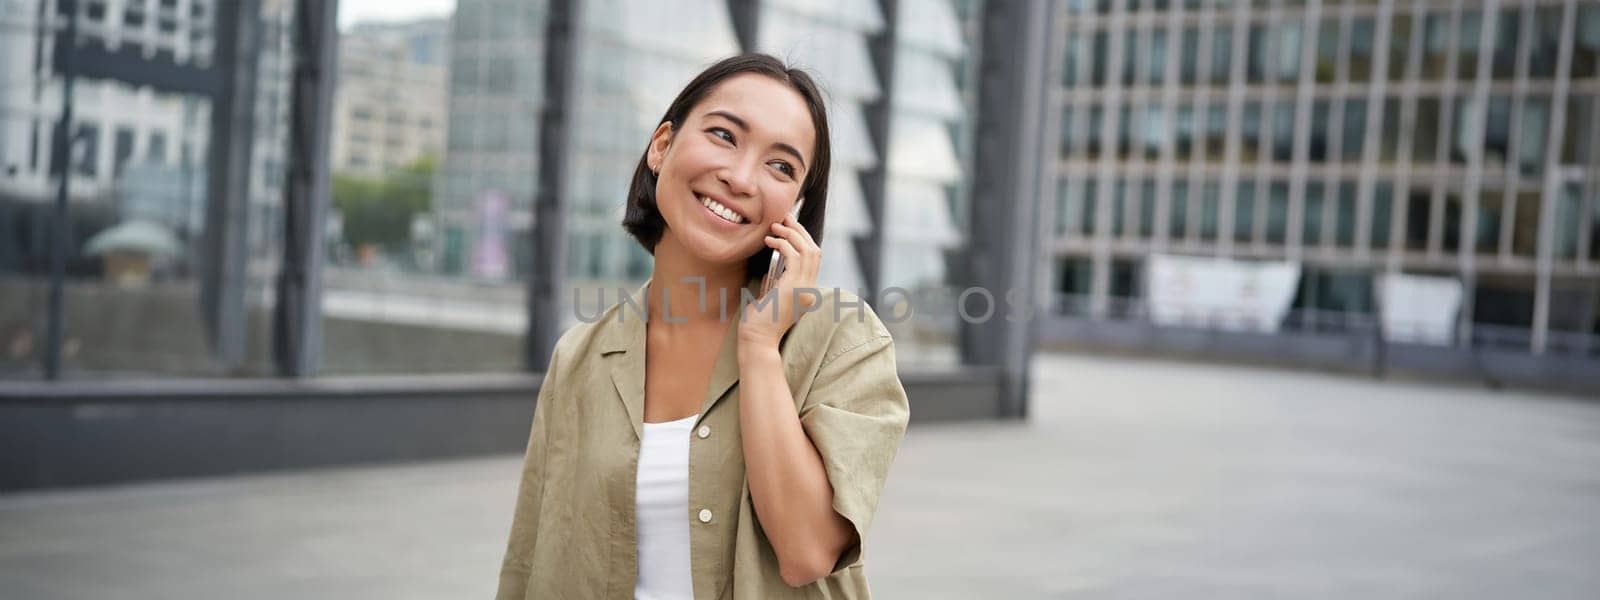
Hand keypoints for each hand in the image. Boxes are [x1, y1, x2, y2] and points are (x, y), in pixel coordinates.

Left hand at [740, 212, 820, 349]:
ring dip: (792, 233)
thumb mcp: (771, 297)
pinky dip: (783, 243)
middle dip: (800, 230)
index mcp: (807, 293)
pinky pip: (795, 256)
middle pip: (814, 250)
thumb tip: (774, 264)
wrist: (757, 341)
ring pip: (808, 250)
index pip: (813, 259)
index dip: (803, 239)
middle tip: (785, 217)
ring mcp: (805, 289)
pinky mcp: (794, 287)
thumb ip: (776, 280)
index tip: (789, 226)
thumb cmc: (758, 323)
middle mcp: (810, 290)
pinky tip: (770, 240)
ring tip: (776, 225)